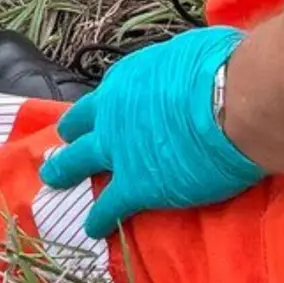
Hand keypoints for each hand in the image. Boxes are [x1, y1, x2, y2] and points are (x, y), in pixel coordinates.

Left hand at [37, 26, 259, 235]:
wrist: (229, 104)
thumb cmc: (217, 69)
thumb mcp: (186, 53)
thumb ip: (175, 68)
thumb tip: (186, 69)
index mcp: (126, 79)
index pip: (104, 96)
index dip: (99, 109)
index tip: (95, 115)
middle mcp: (112, 113)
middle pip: (78, 126)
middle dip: (69, 136)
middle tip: (60, 145)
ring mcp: (118, 151)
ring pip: (78, 163)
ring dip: (64, 171)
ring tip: (54, 180)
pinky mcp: (135, 186)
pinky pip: (109, 206)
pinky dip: (99, 219)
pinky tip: (93, 229)